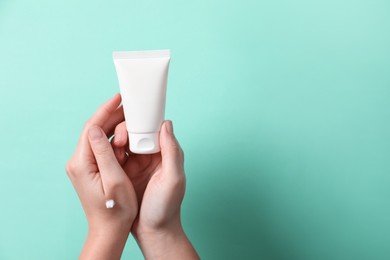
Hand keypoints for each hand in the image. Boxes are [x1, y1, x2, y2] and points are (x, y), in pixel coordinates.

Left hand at [66, 94, 137, 259]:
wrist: (109, 229)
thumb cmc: (116, 209)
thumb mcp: (114, 180)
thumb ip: (104, 153)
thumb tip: (96, 128)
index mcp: (82, 163)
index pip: (92, 128)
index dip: (105, 110)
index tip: (118, 97)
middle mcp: (79, 162)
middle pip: (94, 130)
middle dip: (111, 115)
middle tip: (128, 104)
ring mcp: (83, 165)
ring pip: (99, 138)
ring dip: (113, 126)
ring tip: (130, 116)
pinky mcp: (90, 169)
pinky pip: (102, 148)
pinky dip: (114, 139)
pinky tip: (126, 135)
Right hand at [112, 120, 198, 258]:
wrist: (152, 231)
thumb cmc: (166, 207)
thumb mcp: (173, 179)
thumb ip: (172, 152)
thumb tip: (166, 124)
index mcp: (165, 154)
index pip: (154, 129)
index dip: (142, 122)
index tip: (131, 122)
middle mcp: (151, 155)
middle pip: (136, 132)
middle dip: (126, 130)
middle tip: (120, 140)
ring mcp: (136, 163)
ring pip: (124, 141)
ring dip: (116, 139)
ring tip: (114, 147)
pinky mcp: (123, 171)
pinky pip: (114, 155)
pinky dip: (109, 151)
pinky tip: (105, 154)